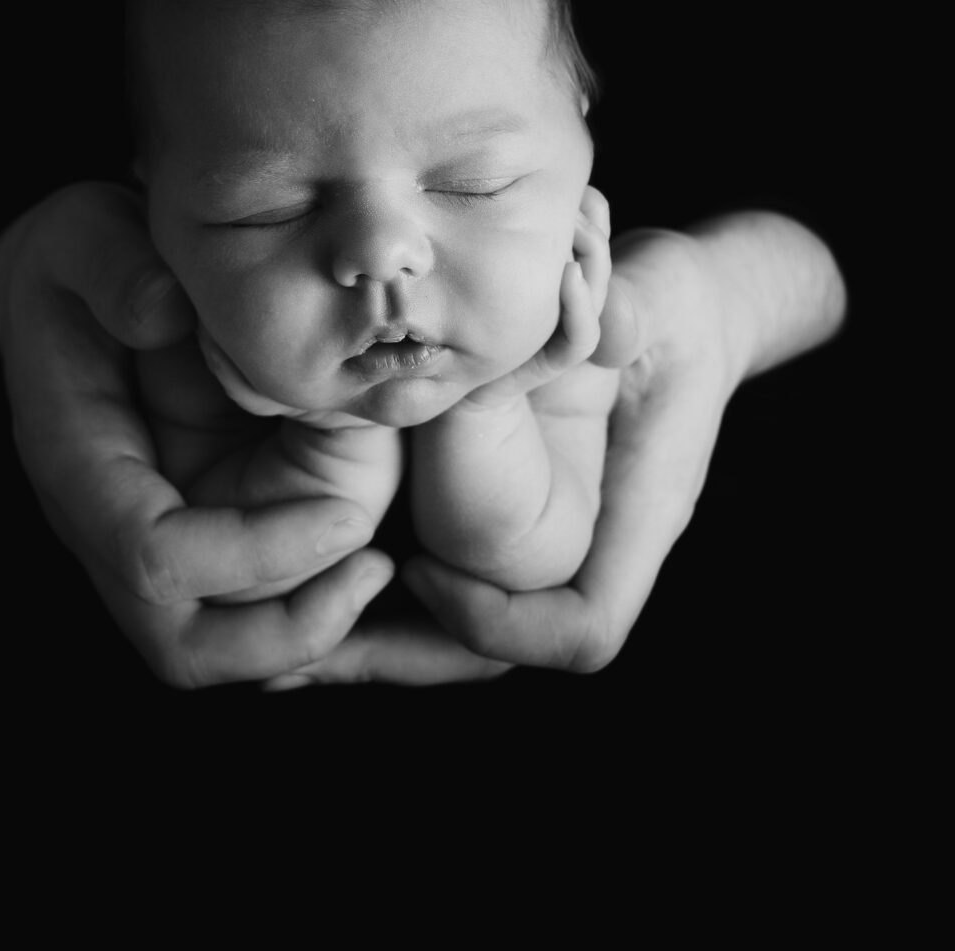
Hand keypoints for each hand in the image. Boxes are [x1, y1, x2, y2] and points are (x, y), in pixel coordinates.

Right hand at [0, 182, 394, 687]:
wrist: (68, 288)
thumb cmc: (78, 260)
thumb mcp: (84, 236)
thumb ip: (117, 272)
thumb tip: (162, 311)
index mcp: (79, 465)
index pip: (156, 557)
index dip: (254, 553)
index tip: (351, 516)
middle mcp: (115, 527)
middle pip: (185, 649)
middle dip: (284, 633)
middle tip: (377, 571)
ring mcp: (160, 541)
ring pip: (225, 646)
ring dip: (306, 625)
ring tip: (383, 564)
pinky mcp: (205, 532)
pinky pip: (256, 605)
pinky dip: (311, 595)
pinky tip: (368, 544)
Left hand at [265, 212, 843, 685]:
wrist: (685, 312)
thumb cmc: (676, 305)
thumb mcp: (658, 298)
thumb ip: (629, 311)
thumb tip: (608, 324)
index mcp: (635, 518)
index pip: (582, 628)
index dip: (502, 624)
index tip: (422, 572)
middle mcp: (583, 552)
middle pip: (492, 657)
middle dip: (397, 654)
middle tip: (301, 647)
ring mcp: (538, 549)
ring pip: (452, 636)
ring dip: (366, 637)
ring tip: (269, 645)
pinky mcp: (495, 528)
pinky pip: (431, 583)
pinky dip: (364, 588)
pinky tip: (285, 576)